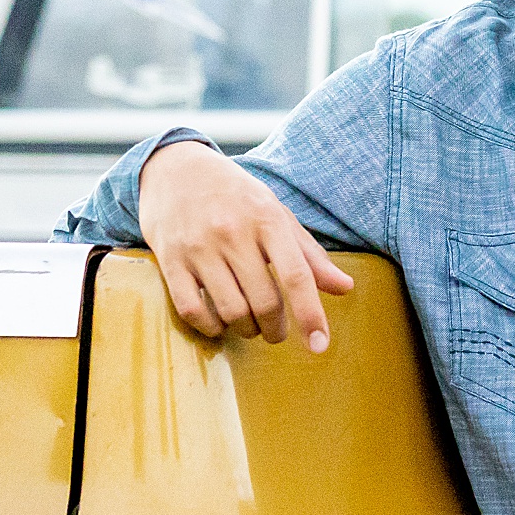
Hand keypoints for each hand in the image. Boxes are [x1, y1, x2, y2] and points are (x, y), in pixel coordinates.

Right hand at [137, 139, 354, 348]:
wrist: (176, 169)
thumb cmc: (236, 196)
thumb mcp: (276, 214)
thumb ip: (309, 254)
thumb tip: (345, 287)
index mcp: (267, 219)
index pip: (296, 275)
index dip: (311, 315)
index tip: (320, 345)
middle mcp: (233, 232)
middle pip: (265, 301)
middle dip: (276, 328)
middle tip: (277, 331)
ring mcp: (199, 247)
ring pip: (231, 311)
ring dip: (247, 330)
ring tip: (251, 325)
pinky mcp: (169, 260)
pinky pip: (192, 310)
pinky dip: (211, 327)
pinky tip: (219, 323)